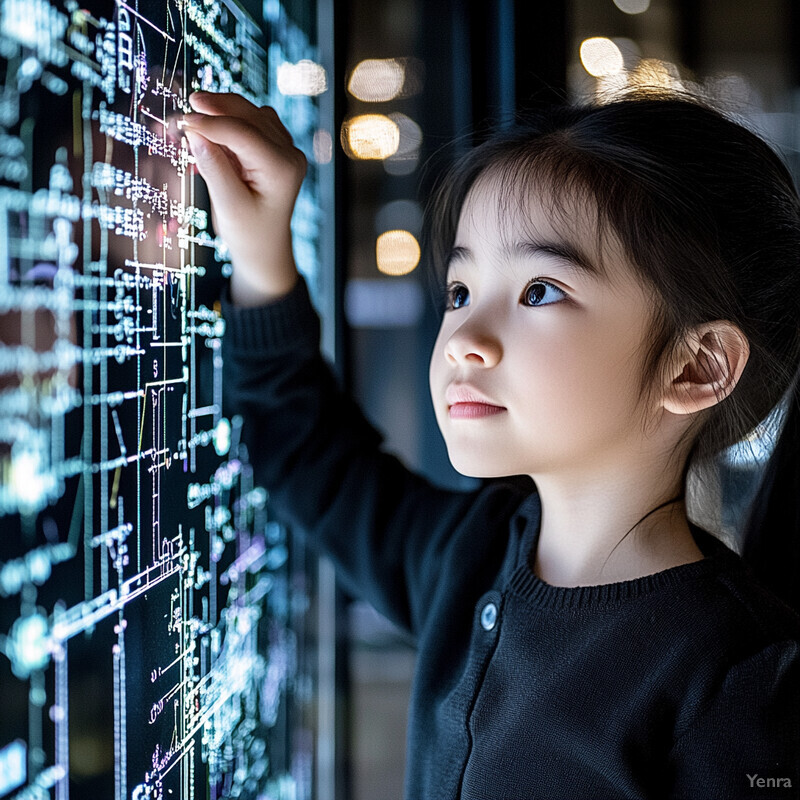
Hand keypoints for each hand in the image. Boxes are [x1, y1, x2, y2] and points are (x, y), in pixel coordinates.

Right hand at [182, 92, 306, 305]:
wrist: (264, 247)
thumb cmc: (248, 233)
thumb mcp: (228, 205)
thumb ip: (214, 168)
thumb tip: (195, 133)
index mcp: (282, 170)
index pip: (244, 134)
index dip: (212, 124)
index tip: (184, 122)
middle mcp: (289, 155)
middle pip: (251, 117)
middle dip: (217, 109)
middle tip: (187, 107)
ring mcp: (285, 150)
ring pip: (252, 115)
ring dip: (223, 111)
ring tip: (195, 117)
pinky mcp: (275, 149)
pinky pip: (253, 123)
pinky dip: (231, 121)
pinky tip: (211, 129)